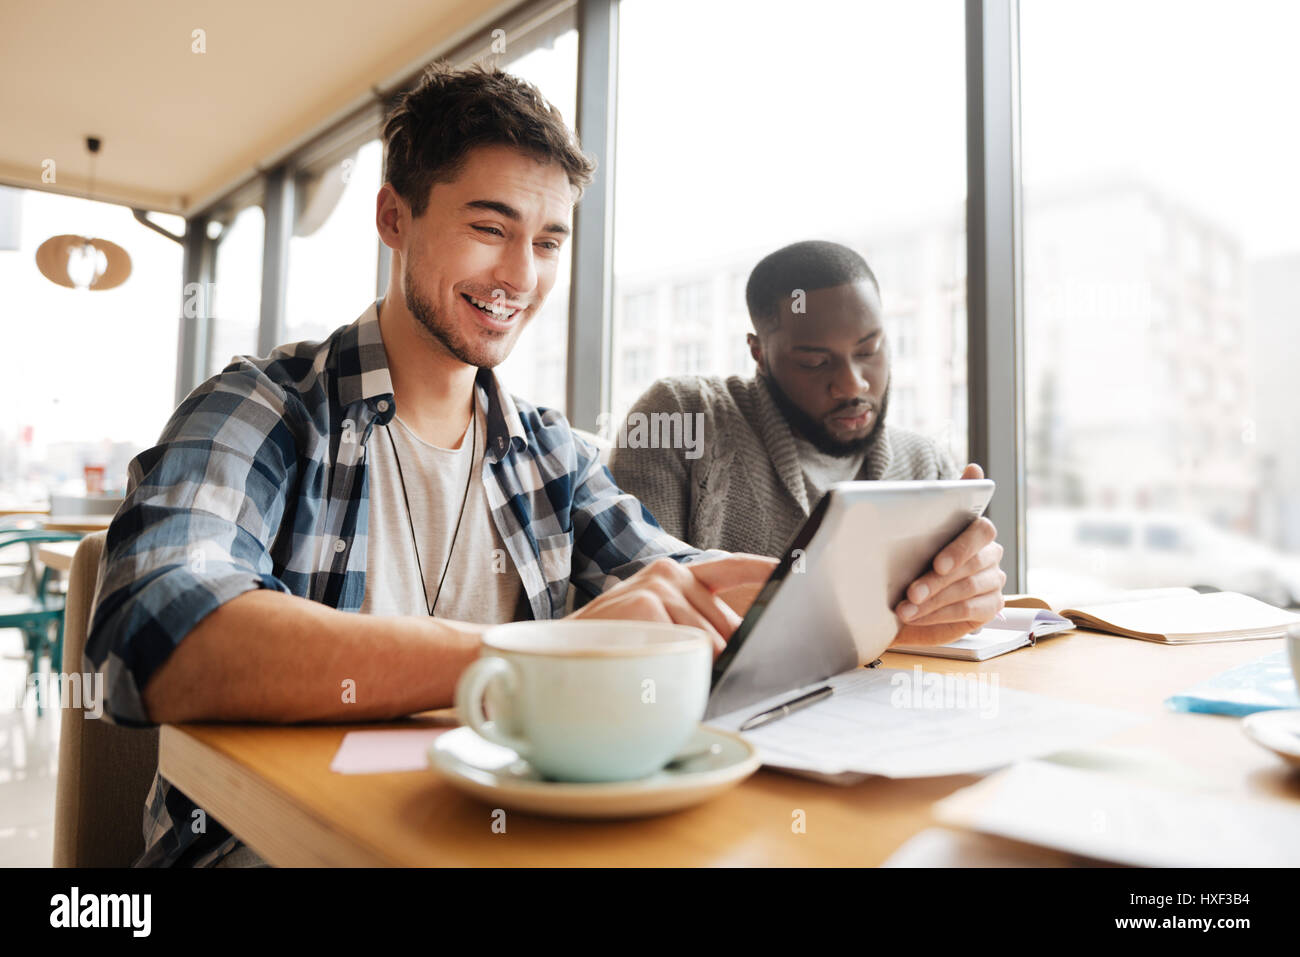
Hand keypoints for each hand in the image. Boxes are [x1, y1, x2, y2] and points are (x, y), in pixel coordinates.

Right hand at [570, 554, 777, 655]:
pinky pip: (690, 650)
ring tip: (653, 666)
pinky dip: (677, 668)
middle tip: (686, 667)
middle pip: (728, 624)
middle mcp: (669, 573)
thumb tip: (741, 641)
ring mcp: (659, 587)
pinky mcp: (649, 605)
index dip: (765, 572)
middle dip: (723, 654)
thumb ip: (694, 623)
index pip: (731, 568)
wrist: (552, 656)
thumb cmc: (608, 648)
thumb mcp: (652, 625)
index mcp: (673, 574)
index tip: (797, 569)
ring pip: (712, 642)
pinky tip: (647, 664)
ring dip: (694, 667)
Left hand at [891, 464, 1005, 645]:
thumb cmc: (910, 560)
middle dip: (937, 580)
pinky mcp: (992, 605)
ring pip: (968, 589)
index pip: (981, 530)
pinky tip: (918, 617)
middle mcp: (989, 552)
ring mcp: (994, 579)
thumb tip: (974, 468)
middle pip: (972, 565)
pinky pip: (971, 610)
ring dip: (934, 601)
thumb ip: (941, 502)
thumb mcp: (915, 531)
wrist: (904, 599)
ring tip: (905, 609)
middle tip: (911, 592)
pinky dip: (941, 615)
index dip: (961, 547)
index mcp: (973, 528)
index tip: (937, 563)